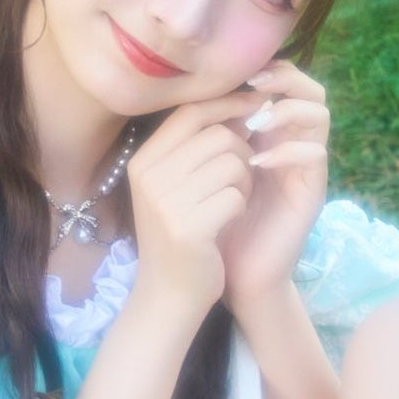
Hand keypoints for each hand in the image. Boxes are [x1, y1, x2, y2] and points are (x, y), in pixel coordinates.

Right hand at [122, 88, 271, 320]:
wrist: (169, 295)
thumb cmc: (181, 235)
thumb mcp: (176, 186)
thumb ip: (197, 148)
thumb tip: (241, 103)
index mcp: (143, 161)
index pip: (191, 112)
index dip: (228, 105)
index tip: (255, 109)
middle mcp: (149, 176)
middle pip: (218, 136)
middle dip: (242, 153)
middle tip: (239, 180)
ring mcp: (166, 202)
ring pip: (232, 164)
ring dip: (244, 182)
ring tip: (232, 203)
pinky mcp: (188, 228)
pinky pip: (236, 196)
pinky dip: (241, 206)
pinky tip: (228, 222)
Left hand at [218, 60, 332, 300]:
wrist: (233, 272)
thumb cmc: (215, 220)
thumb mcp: (206, 170)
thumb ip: (209, 134)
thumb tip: (197, 93)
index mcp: (270, 134)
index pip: (284, 83)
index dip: (266, 69)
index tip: (236, 73)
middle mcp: (294, 144)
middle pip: (311, 90)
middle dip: (285, 79)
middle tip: (254, 85)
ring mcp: (306, 168)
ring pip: (319, 115)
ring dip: (287, 110)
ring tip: (255, 123)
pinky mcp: (312, 192)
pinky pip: (315, 155)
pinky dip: (287, 151)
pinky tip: (257, 161)